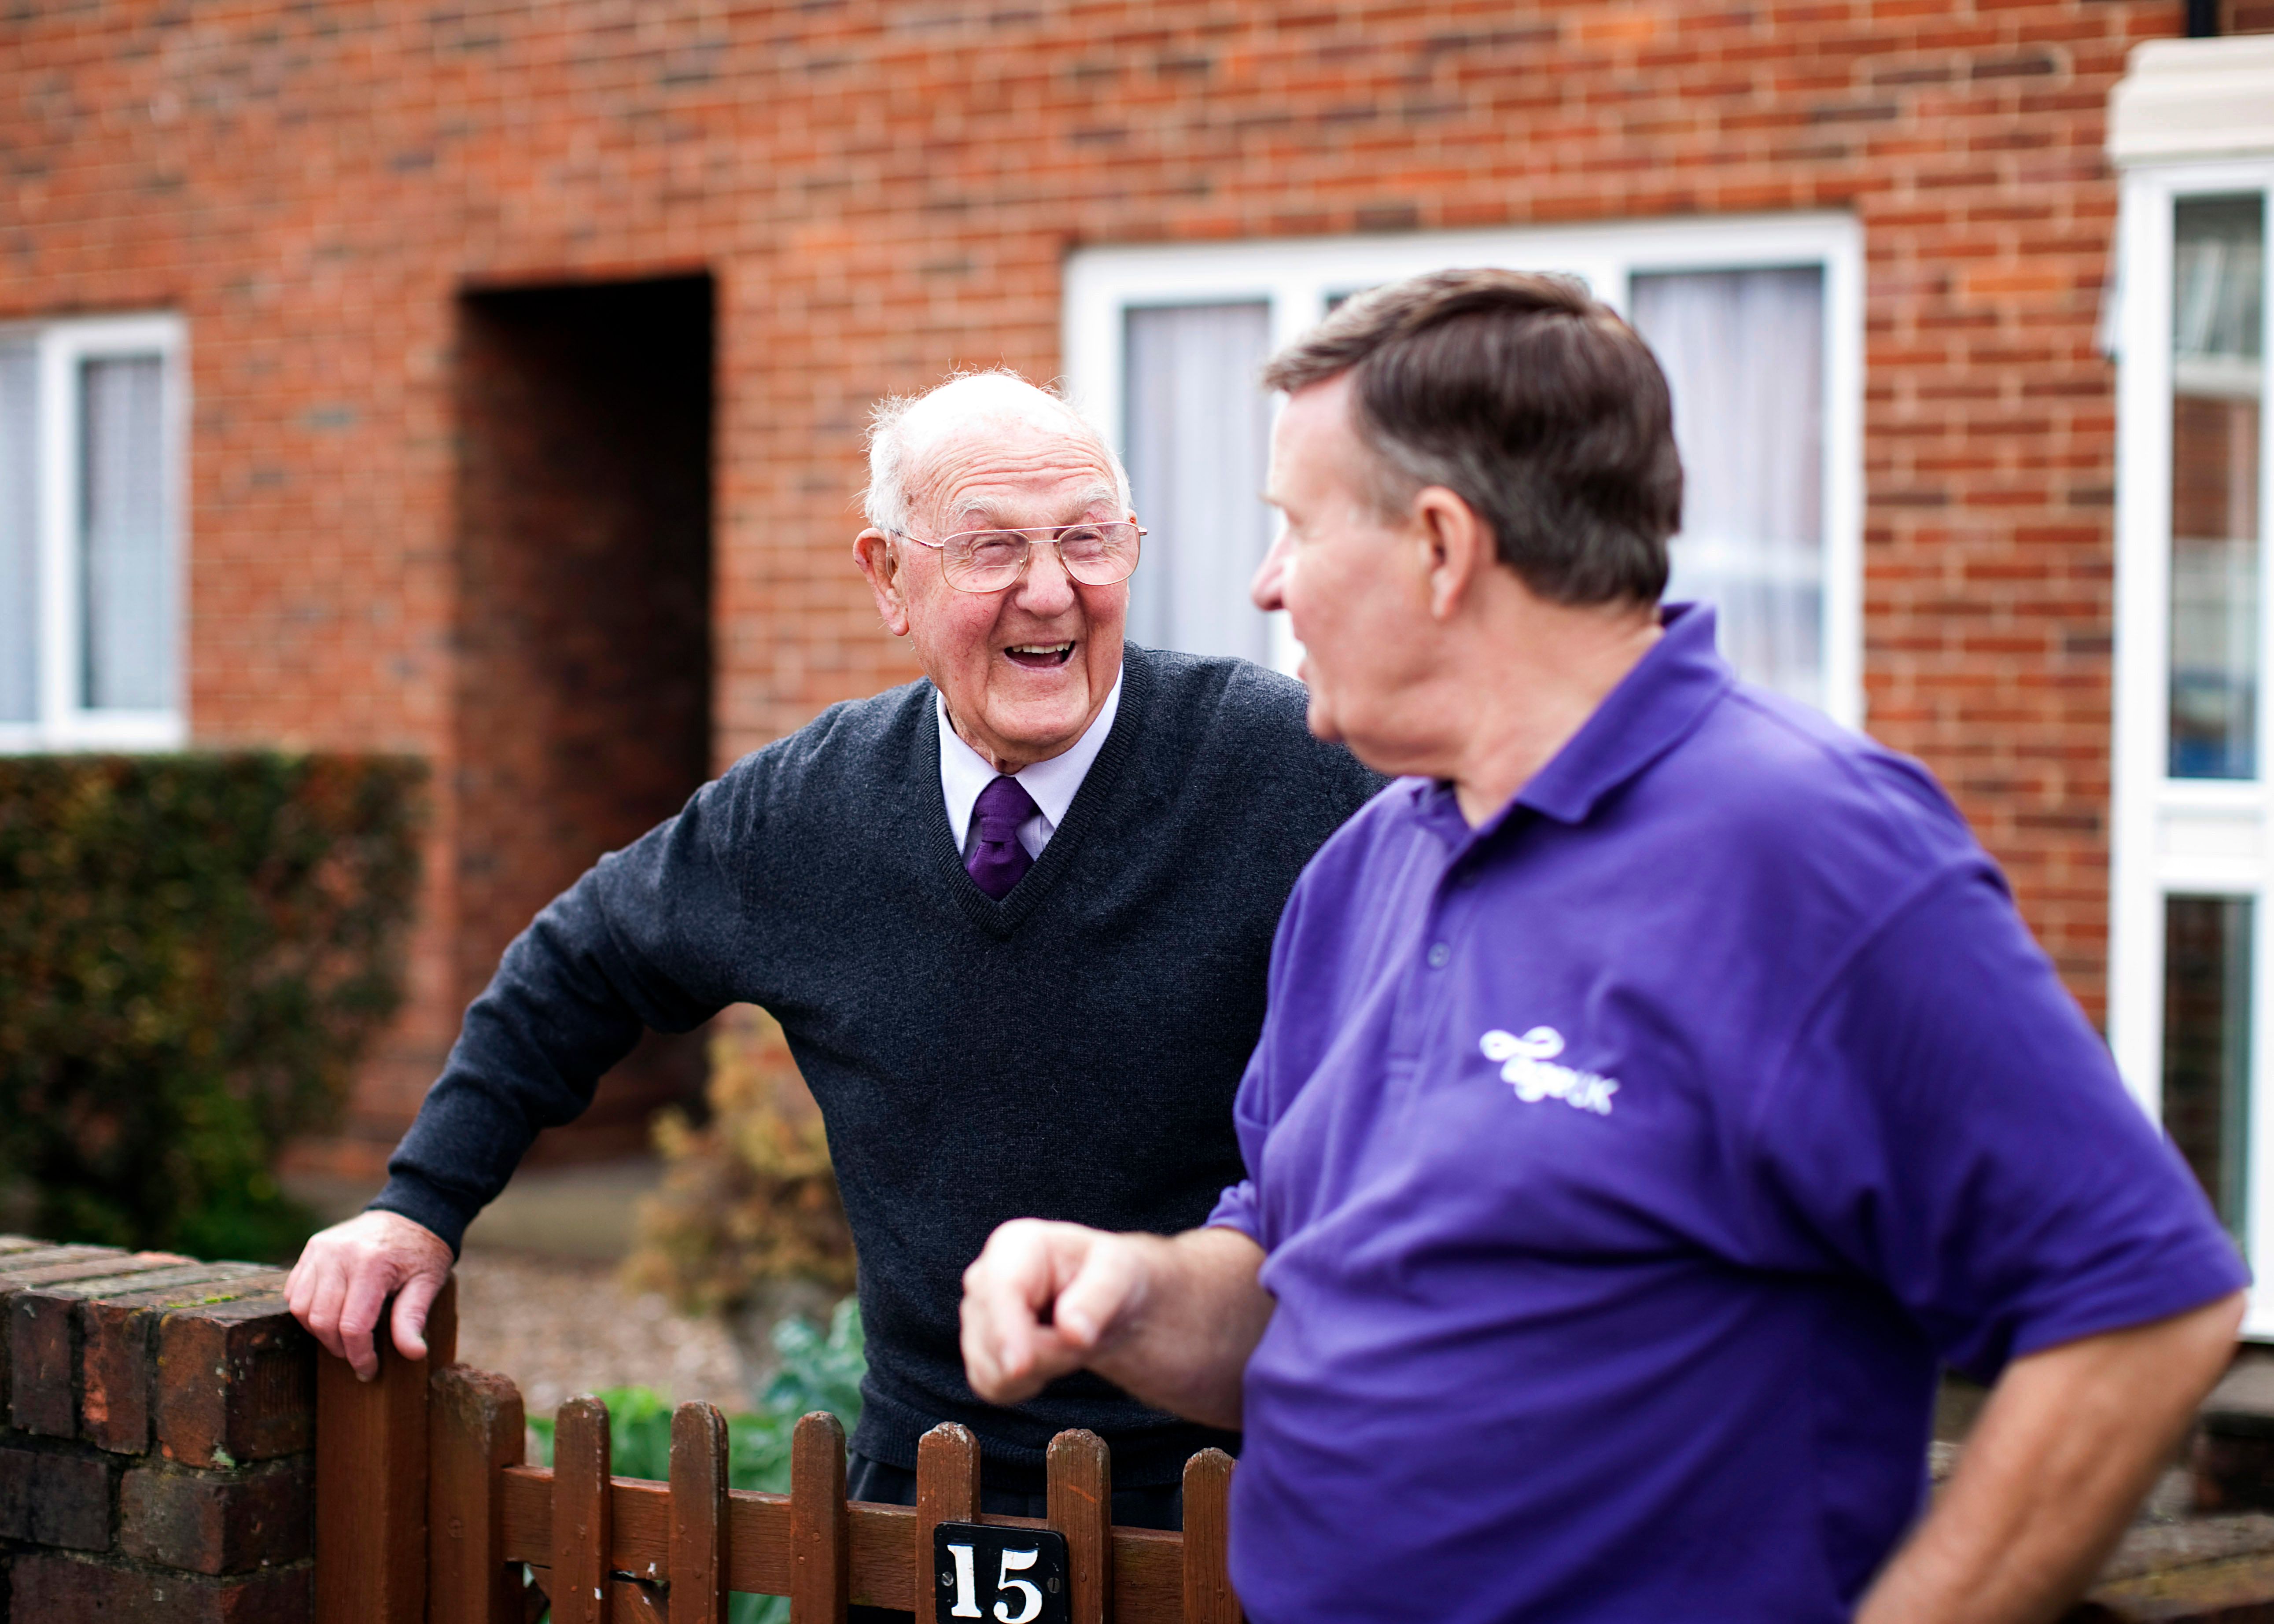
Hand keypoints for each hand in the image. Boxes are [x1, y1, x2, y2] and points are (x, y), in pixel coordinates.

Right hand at [284, 1209, 453, 1381]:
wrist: (410, 1213)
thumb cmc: (422, 1252)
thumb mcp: (428, 1282)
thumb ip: (413, 1318)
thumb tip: (414, 1354)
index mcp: (371, 1263)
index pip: (353, 1325)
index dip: (359, 1355)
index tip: (369, 1370)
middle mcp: (339, 1254)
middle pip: (322, 1320)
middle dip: (338, 1347)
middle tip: (358, 1355)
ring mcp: (321, 1249)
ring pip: (301, 1308)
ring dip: (319, 1331)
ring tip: (344, 1336)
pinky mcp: (312, 1248)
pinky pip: (294, 1290)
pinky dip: (306, 1310)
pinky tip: (330, 1315)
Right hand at [961, 1219, 1154, 1405]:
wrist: (1104, 1303)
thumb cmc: (1112, 1278)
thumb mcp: (1120, 1274)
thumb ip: (1098, 1296)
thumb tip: (1073, 1330)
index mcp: (1014, 1245)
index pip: (999, 1289)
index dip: (1006, 1330)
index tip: (1020, 1367)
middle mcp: (984, 1277)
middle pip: (995, 1337)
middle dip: (1046, 1354)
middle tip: (1083, 1338)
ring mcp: (975, 1316)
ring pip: (992, 1368)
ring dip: (1041, 1370)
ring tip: (1068, 1342)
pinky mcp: (977, 1350)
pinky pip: (991, 1386)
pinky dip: (1025, 1385)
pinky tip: (1049, 1360)